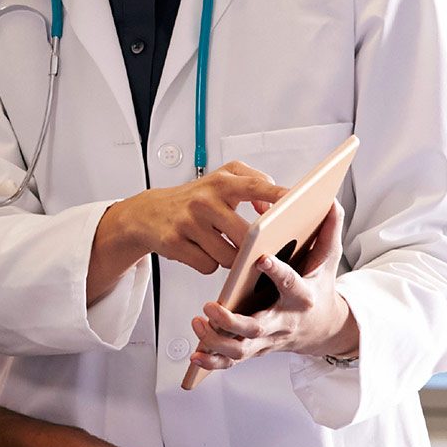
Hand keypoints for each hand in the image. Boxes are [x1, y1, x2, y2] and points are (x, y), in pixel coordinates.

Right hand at [88, 161, 281, 301]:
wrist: (148, 213)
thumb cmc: (194, 199)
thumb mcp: (222, 180)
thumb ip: (253, 183)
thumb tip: (270, 207)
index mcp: (222, 182)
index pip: (256, 186)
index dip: (278, 195)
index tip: (298, 202)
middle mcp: (204, 200)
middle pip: (246, 235)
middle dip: (252, 246)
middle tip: (249, 245)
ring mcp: (188, 222)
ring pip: (228, 256)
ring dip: (229, 258)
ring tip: (217, 244)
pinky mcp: (175, 242)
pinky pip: (207, 266)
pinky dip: (208, 263)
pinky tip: (199, 250)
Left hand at [187, 203, 356, 375]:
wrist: (324, 328)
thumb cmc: (320, 287)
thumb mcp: (329, 259)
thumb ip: (328, 230)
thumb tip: (329, 200)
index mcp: (302, 297)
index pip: (291, 285)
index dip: (278, 273)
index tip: (262, 258)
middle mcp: (283, 322)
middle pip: (257, 327)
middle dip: (232, 321)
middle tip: (211, 306)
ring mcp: (267, 339)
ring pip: (240, 349)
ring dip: (216, 340)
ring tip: (199, 321)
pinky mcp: (255, 349)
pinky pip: (232, 361)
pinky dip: (213, 360)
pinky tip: (195, 353)